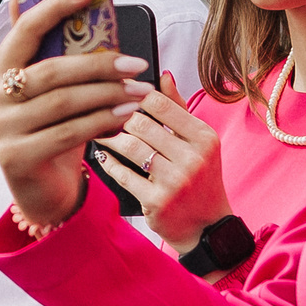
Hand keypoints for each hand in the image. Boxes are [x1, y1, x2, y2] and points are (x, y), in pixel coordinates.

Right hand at [0, 0, 147, 229]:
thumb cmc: (51, 131)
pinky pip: (68, 132)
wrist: (43, 191)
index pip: (24, 30)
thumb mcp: (50, 91)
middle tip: (135, 62)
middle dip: (99, 64)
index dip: (56, 7)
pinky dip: (102, 121)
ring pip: (63, 102)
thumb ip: (50, 49)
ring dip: (108, 94)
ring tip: (138, 90)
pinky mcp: (15, 157)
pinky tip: (125, 115)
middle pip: (51, 70)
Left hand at [91, 75, 231, 245]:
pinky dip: (109, 163)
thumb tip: (163, 76)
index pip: (162, 104)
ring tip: (98, 131)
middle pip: (141, 124)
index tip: (118, 93)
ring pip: (129, 147)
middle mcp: (193, 159)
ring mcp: (175, 182)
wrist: (207, 228)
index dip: (134, 95)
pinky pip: (123, 174)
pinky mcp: (156, 202)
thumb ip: (179, 109)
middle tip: (99, 111)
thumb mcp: (199, 143)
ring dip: (108, 137)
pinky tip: (103, 155)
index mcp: (204, 138)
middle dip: (117, 116)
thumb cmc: (200, 179)